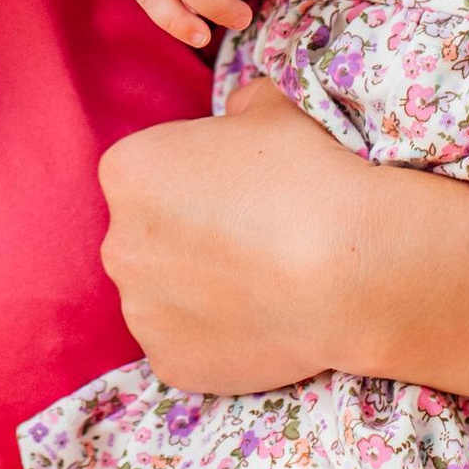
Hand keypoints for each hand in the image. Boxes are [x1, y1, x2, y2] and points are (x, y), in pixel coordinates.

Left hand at [97, 81, 367, 394]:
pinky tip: (261, 323)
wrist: (351, 272)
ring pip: (163, 294)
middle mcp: (118, 244)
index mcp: (127, 172)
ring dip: (198, 290)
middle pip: (148, 236)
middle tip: (251, 240)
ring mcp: (140, 311)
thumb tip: (238, 112)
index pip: (148, 173)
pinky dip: (216, 339)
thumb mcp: (273, 107)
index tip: (238, 190)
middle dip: (188, 237)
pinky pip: (186, 346)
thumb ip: (241, 105)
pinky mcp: (169, 363)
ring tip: (261, 285)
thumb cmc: (308, 177)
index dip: (196, 180)